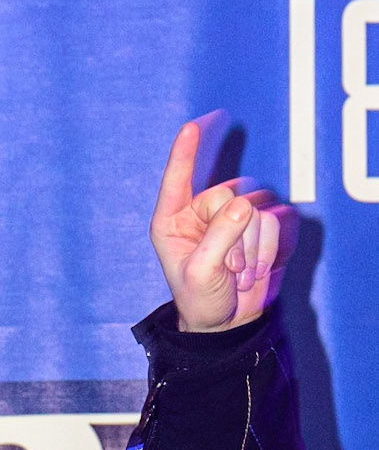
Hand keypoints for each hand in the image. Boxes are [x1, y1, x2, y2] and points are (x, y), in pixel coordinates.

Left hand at [149, 118, 297, 332]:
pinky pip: (277, 218)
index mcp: (173, 221)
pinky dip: (271, 246)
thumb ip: (219, 238)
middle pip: (229, 194)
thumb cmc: (201, 300)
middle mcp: (202, 213)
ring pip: (257, 207)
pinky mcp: (263, 225)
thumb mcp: (201, 273)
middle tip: (230, 270)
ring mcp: (234, 216)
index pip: (178, 181)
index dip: (185, 153)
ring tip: (241, 274)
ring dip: (253, 246)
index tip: (192, 126)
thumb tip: (244, 206)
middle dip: (234, 235)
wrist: (228, 323)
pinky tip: (258, 268)